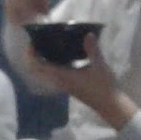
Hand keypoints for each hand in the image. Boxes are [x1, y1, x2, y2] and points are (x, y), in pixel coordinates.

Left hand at [24, 34, 138, 127]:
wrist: (110, 105)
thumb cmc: (104, 86)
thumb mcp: (99, 66)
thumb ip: (93, 50)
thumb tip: (88, 34)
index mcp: (62, 76)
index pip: (38, 66)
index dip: (30, 55)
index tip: (32, 43)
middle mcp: (59, 81)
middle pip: (37, 70)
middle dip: (32, 57)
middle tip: (36, 43)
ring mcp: (63, 84)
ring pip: (44, 73)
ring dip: (40, 61)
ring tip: (46, 46)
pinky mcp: (68, 85)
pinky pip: (52, 74)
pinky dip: (49, 65)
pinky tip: (60, 55)